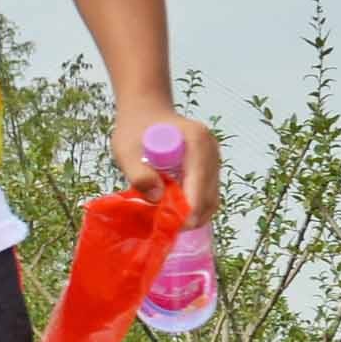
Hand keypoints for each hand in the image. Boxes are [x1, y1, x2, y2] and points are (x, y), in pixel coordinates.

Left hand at [112, 104, 219, 226]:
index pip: (199, 181)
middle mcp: (211, 149)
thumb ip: (139, 174)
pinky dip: (194, 205)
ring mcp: (213, 158)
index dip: (189, 208)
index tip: (175, 226)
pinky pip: (207, 193)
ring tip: (171, 222)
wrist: (146, 112)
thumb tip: (157, 198)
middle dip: (193, 215)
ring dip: (194, 213)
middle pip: (210, 193)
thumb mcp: (126, 150)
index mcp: (196, 141)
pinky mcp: (210, 167)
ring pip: (212, 197)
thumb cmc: (135, 128)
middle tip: (170, 230)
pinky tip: (175, 211)